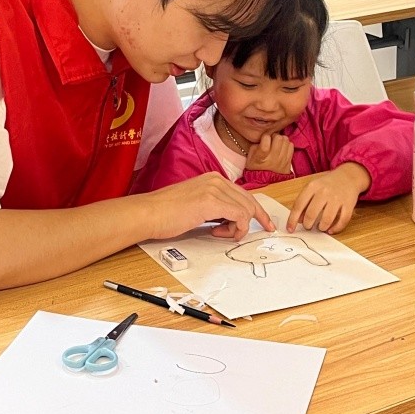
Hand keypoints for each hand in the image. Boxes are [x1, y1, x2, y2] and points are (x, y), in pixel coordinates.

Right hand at [144, 172, 274, 240]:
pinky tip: (219, 234)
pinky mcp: (211, 202)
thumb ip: (215, 207)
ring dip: (237, 228)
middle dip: (253, 220)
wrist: (149, 213)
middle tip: (247, 235)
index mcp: (213, 178)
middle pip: (250, 201)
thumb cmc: (166, 212)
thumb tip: (230, 220)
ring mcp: (214, 189)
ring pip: (246, 210)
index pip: (244, 194)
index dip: (257, 211)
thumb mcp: (197, 204)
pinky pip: (239, 217)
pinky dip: (235, 229)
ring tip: (220, 234)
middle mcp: (216, 180)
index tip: (265, 224)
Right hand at [246, 133, 293, 173]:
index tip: (264, 139)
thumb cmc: (255, 167)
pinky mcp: (289, 162)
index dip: (265, 136)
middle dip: (274, 136)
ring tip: (277, 144)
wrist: (265, 182)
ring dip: (281, 140)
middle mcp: (273, 158)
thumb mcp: (250, 157)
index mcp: (261, 157)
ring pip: (286, 140)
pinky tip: (282, 149)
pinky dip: (287, 145)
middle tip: (271, 140)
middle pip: (278, 137)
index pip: (266, 139)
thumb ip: (256, 145)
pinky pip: (291, 145)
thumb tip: (266, 138)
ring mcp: (282, 160)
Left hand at [287, 163, 371, 233]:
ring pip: (327, 219)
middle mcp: (324, 192)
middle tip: (308, 226)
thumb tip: (298, 220)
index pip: (298, 205)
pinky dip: (336, 228)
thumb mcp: (312, 188)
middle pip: (312, 214)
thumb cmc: (326, 185)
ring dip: (321, 227)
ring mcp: (337, 198)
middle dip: (308, 225)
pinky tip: (331, 230)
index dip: (292, 219)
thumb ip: (304, 202)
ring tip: (320, 227)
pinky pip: (342, 221)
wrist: (347, 177)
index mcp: (312, 187)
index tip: (290, 229)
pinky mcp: (348, 205)